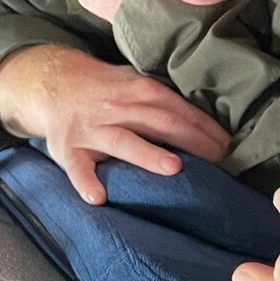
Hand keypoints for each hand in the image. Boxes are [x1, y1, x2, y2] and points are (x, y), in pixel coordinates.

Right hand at [0, 44, 231, 203]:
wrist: (51, 83)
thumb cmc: (106, 90)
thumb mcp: (134, 82)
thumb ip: (164, 99)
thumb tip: (208, 122)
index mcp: (139, 91)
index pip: (178, 109)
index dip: (205, 127)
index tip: (229, 147)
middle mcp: (117, 108)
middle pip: (160, 123)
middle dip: (192, 141)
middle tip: (219, 161)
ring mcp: (92, 129)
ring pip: (124, 141)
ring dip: (148, 155)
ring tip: (173, 169)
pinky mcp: (68, 150)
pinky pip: (77, 168)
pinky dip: (86, 182)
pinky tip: (99, 198)